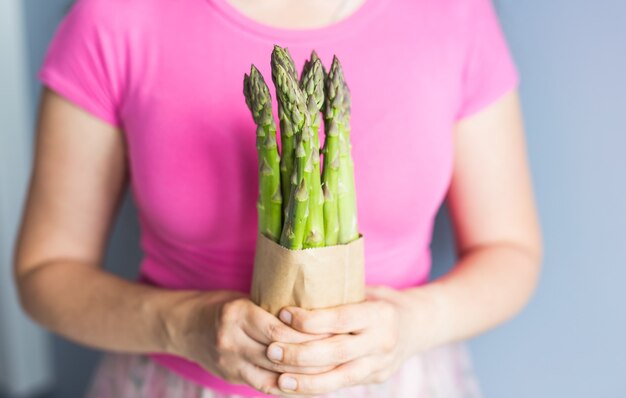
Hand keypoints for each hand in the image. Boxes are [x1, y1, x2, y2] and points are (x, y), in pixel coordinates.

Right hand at [165, 290, 333, 395]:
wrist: (184, 326)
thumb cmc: (222, 305)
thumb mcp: (246, 297)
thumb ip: (273, 309)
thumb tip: (314, 313)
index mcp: (237, 314)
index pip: (279, 331)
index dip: (308, 335)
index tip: (332, 332)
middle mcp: (231, 341)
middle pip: (280, 356)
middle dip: (312, 357)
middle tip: (339, 353)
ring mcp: (229, 363)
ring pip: (275, 376)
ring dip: (304, 376)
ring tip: (331, 370)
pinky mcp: (230, 377)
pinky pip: (265, 387)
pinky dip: (288, 386)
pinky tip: (308, 383)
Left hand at [267, 285, 426, 395]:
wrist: (418, 324)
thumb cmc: (382, 300)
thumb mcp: (366, 290)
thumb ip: (339, 295)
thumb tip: (295, 288)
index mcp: (380, 314)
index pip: (341, 319)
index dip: (310, 320)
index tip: (283, 314)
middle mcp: (382, 341)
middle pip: (337, 352)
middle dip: (301, 354)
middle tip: (272, 350)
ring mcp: (381, 364)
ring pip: (339, 377)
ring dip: (306, 380)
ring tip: (279, 379)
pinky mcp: (376, 378)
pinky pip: (342, 385)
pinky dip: (317, 387)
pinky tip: (296, 387)